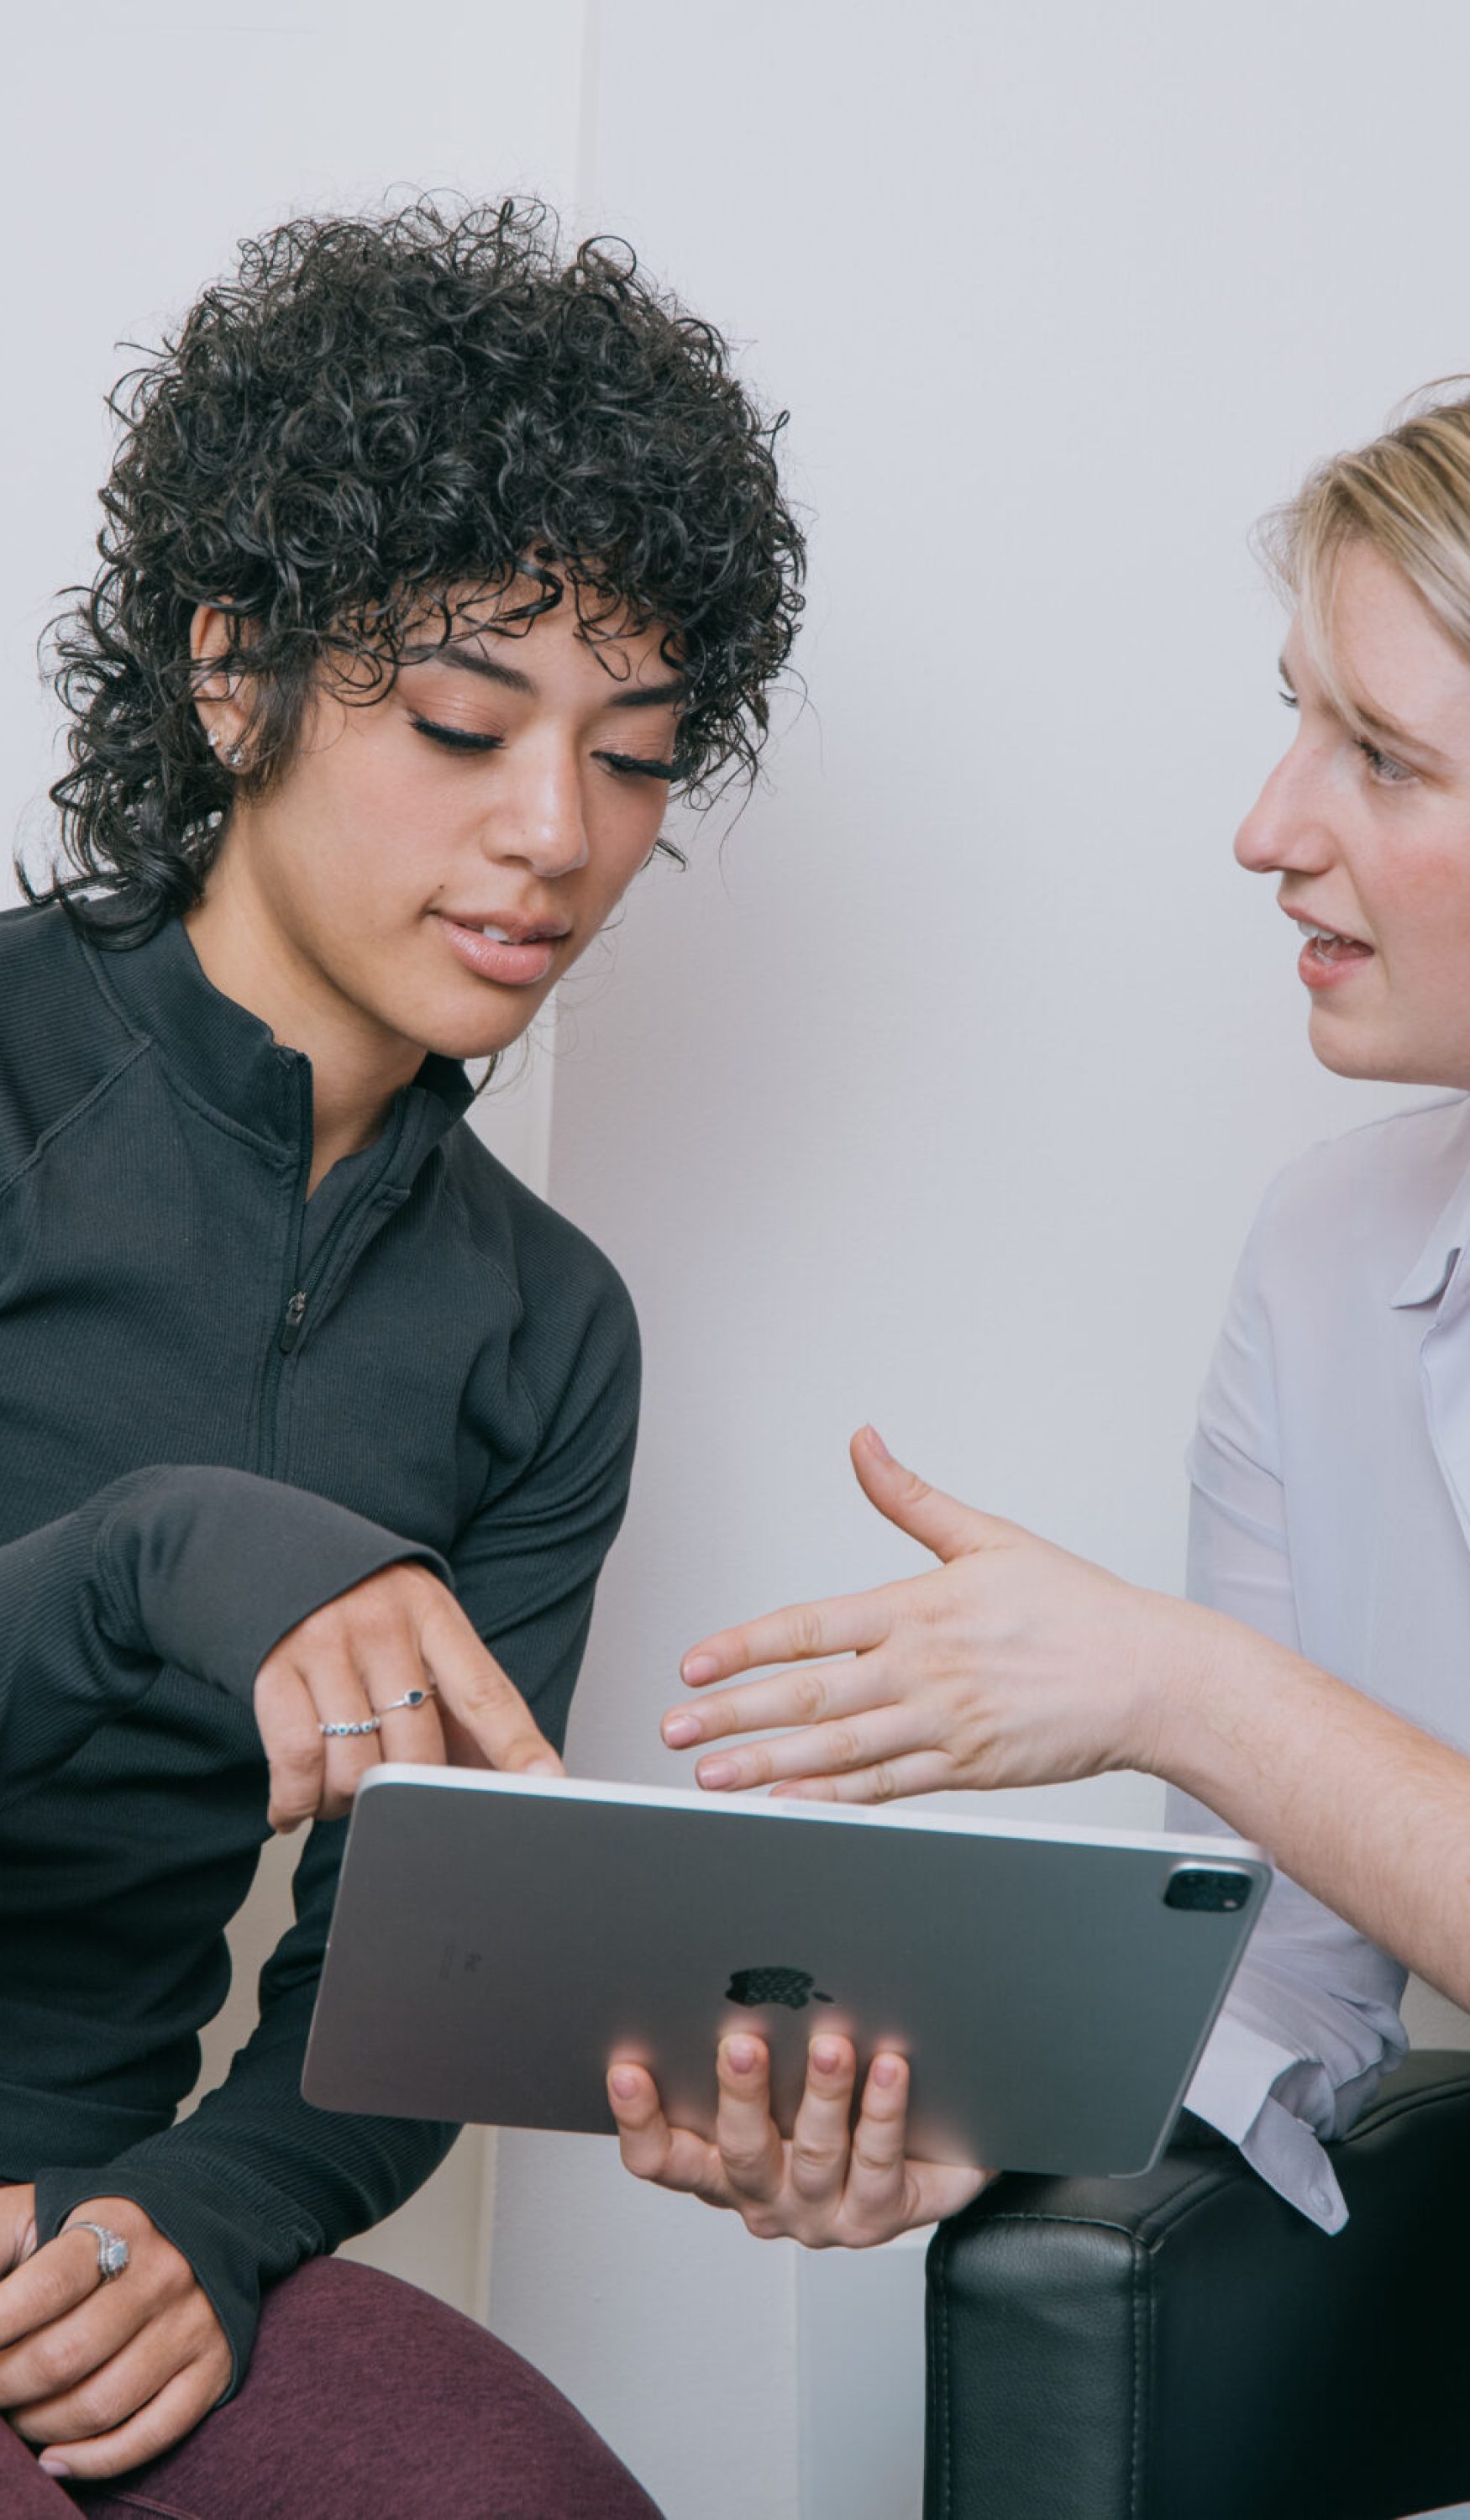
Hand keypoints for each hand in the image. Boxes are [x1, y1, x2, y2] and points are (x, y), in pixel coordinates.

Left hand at [0, 2195, 230, 2481]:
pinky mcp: (214, 2368)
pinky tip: (54, 2456)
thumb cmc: (99, 2228)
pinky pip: (150, 2435)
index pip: (48, 2289)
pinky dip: (93, 2461)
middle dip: (4, 2386)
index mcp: (117, 2227)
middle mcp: (162, 2275)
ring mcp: (192, 2325)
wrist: (204, 2217)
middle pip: (65, 2357)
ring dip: (38, 2425)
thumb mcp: (45, 2210)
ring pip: (100, 2406)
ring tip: (18, 2414)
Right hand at [254, 1560, 562, 1828]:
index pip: (485, 1690)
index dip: (517, 1744)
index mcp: (433, 1615)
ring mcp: (325, 1644)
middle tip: (394, 1797)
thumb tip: (505, 1779)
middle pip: (416, 1746)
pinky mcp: (272, 1668)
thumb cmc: (361, 1607)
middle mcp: (382, 1625)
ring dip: (348, 1804)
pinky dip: (297, 1802)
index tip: (546, 1783)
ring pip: (354, 1763)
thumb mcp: (420, 1630)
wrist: (272, 1553)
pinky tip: (295, 1810)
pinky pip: (296, 1759)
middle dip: (409, 1793)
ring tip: (341, 1797)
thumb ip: (457, 1699)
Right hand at [608, 2033, 987, 2243]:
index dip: (640, 2121)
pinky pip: (878, 2163)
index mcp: (722, 2169)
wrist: (919, 2168)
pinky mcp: (877, 2216)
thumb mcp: (776, 2091)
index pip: (664, 2158)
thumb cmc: (830, 2117)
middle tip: (742, 2045)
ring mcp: (820, 2212)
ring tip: (831, 2047)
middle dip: (741, 2095)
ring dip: (822, 2097)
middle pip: (742, 2152)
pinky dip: (883, 2111)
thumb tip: (730, 1976)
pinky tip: (889, 2069)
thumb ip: (748, 2054)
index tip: (626, 2070)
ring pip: (815, 2156)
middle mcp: (765, 2197)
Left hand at [663, 1425, 1209, 1801]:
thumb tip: (862, 1441)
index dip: (745, 1647)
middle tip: (677, 1730)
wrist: (1150, 1676)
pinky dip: (834, 1798)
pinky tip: (788, 1805)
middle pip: (810, 1694)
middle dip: (734, 1715)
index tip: (693, 1665)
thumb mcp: (988, 1535)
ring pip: (839, 1749)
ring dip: (766, 1765)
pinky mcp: (967, 1768)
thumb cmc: (1075, 1607)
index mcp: (919, 1608)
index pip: (810, 1627)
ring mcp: (944, 1723)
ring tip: (712, 1776)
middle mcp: (923, 1669)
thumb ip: (910, 1497)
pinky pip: (887, 1788)